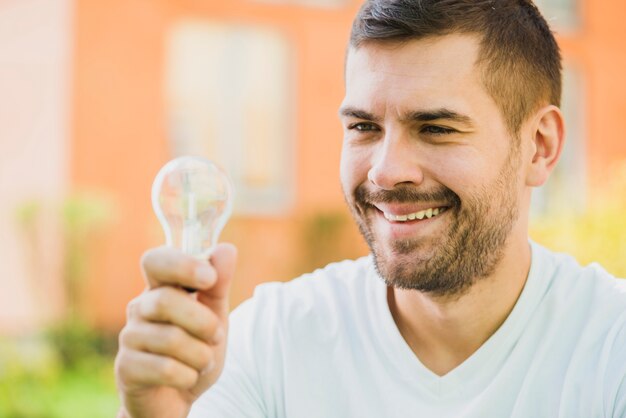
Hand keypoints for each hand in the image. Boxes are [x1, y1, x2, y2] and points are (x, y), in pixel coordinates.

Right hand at [114, 243, 236, 417]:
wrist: (177, 396)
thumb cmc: (194, 349)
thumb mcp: (214, 315)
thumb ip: (219, 284)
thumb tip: (226, 249)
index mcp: (160, 288)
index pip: (155, 260)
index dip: (182, 265)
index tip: (209, 278)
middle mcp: (140, 308)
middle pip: (166, 300)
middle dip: (203, 321)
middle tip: (216, 335)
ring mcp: (129, 337)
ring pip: (170, 338)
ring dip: (200, 355)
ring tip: (202, 361)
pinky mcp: (126, 368)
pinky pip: (165, 368)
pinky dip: (188, 376)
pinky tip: (187, 377)